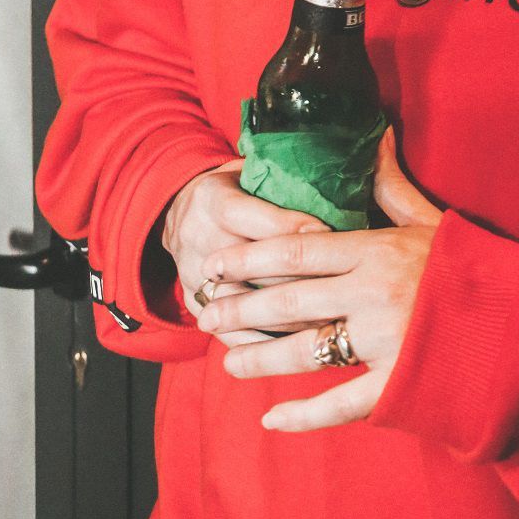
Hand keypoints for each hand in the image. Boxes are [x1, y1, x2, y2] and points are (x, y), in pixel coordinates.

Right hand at [162, 157, 332, 346]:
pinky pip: (229, 333)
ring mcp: (192, 275)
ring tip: (331, 323)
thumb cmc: (231, 188)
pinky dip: (264, 344)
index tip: (332, 237)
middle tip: (345, 288)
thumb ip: (279, 178)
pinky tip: (298, 347)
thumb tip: (334, 183)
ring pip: (244, 305)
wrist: (174, 212)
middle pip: (253, 268)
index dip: (294, 228)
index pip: (255, 219)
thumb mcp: (247, 170)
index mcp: (213, 200)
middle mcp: (199, 239)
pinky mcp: (193, 303)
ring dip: (288, 318)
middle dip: (301, 280)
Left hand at [197, 126, 442, 427]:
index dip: (249, 259)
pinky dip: (302, 415)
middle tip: (205, 313)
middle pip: (288, 301)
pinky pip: (338, 404)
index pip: (296, 253)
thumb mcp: (430, 220)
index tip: (217, 263)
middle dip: (240, 307)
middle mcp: (371, 295)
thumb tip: (376, 135)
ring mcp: (382, 343)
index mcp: (376, 251)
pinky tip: (270, 417)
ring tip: (226, 360)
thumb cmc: (474, 267)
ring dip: (258, 357)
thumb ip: (392, 185)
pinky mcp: (396, 386)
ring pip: (303, 350)